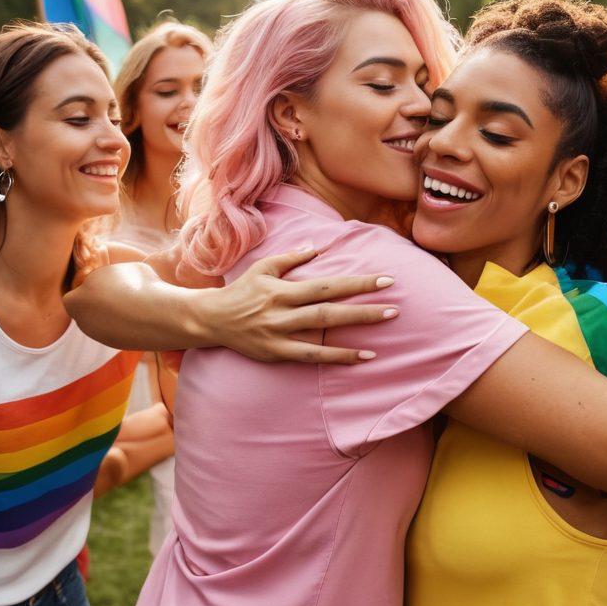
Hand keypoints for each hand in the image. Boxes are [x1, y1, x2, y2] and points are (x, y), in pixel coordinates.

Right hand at [201, 248, 399, 363]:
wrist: (211, 320)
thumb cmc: (242, 290)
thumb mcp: (263, 267)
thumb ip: (291, 258)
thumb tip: (318, 248)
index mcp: (282, 289)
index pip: (327, 285)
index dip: (357, 283)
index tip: (385, 280)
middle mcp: (283, 312)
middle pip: (330, 310)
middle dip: (364, 308)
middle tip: (395, 308)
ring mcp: (280, 335)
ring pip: (323, 333)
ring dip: (356, 334)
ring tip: (383, 329)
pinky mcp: (277, 353)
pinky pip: (312, 357)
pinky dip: (338, 357)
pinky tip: (362, 357)